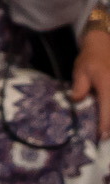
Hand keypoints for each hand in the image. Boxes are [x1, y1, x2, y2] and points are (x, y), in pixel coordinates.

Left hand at [73, 26, 109, 140]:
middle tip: (104, 139)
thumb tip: (76, 101)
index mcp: (107, 83)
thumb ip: (80, 87)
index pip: (108, 109)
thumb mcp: (80, 71)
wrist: (104, 44)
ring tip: (105, 131)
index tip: (102, 137)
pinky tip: (106, 120)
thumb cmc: (90, 59)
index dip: (105, 125)